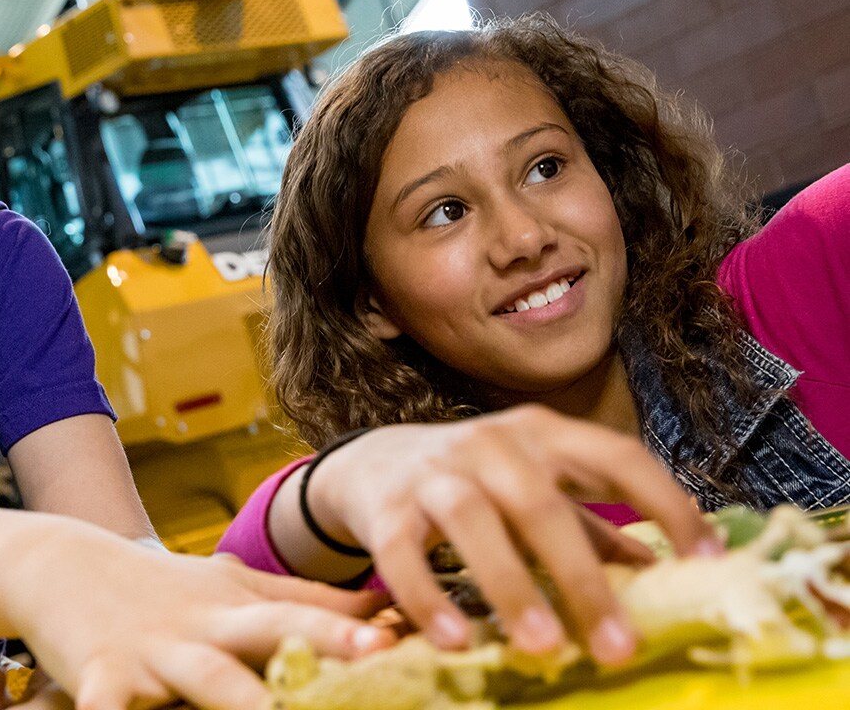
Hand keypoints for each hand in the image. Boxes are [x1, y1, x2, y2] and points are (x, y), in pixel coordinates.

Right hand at [5, 531, 394, 709]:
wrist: (61, 564)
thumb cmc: (163, 589)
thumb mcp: (234, 588)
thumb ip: (309, 601)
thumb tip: (388, 608)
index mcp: (240, 607)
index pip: (307, 613)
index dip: (355, 626)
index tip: (408, 637)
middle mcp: (206, 627)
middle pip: (271, 633)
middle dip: (324, 642)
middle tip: (377, 656)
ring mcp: (155, 653)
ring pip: (205, 678)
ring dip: (240, 698)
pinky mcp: (100, 677)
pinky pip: (105, 709)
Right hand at [298, 405, 718, 665]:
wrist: (373, 462)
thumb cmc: (476, 482)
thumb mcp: (538, 489)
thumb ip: (594, 527)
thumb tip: (666, 576)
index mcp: (544, 435)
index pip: (618, 457)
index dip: (668, 504)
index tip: (709, 562)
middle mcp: (491, 444)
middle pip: (542, 504)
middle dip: (582, 579)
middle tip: (617, 648)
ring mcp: (434, 473)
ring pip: (473, 523)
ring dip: (510, 586)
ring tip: (540, 647)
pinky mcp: (385, 510)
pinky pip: (403, 555)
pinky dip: (429, 598)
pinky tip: (457, 641)